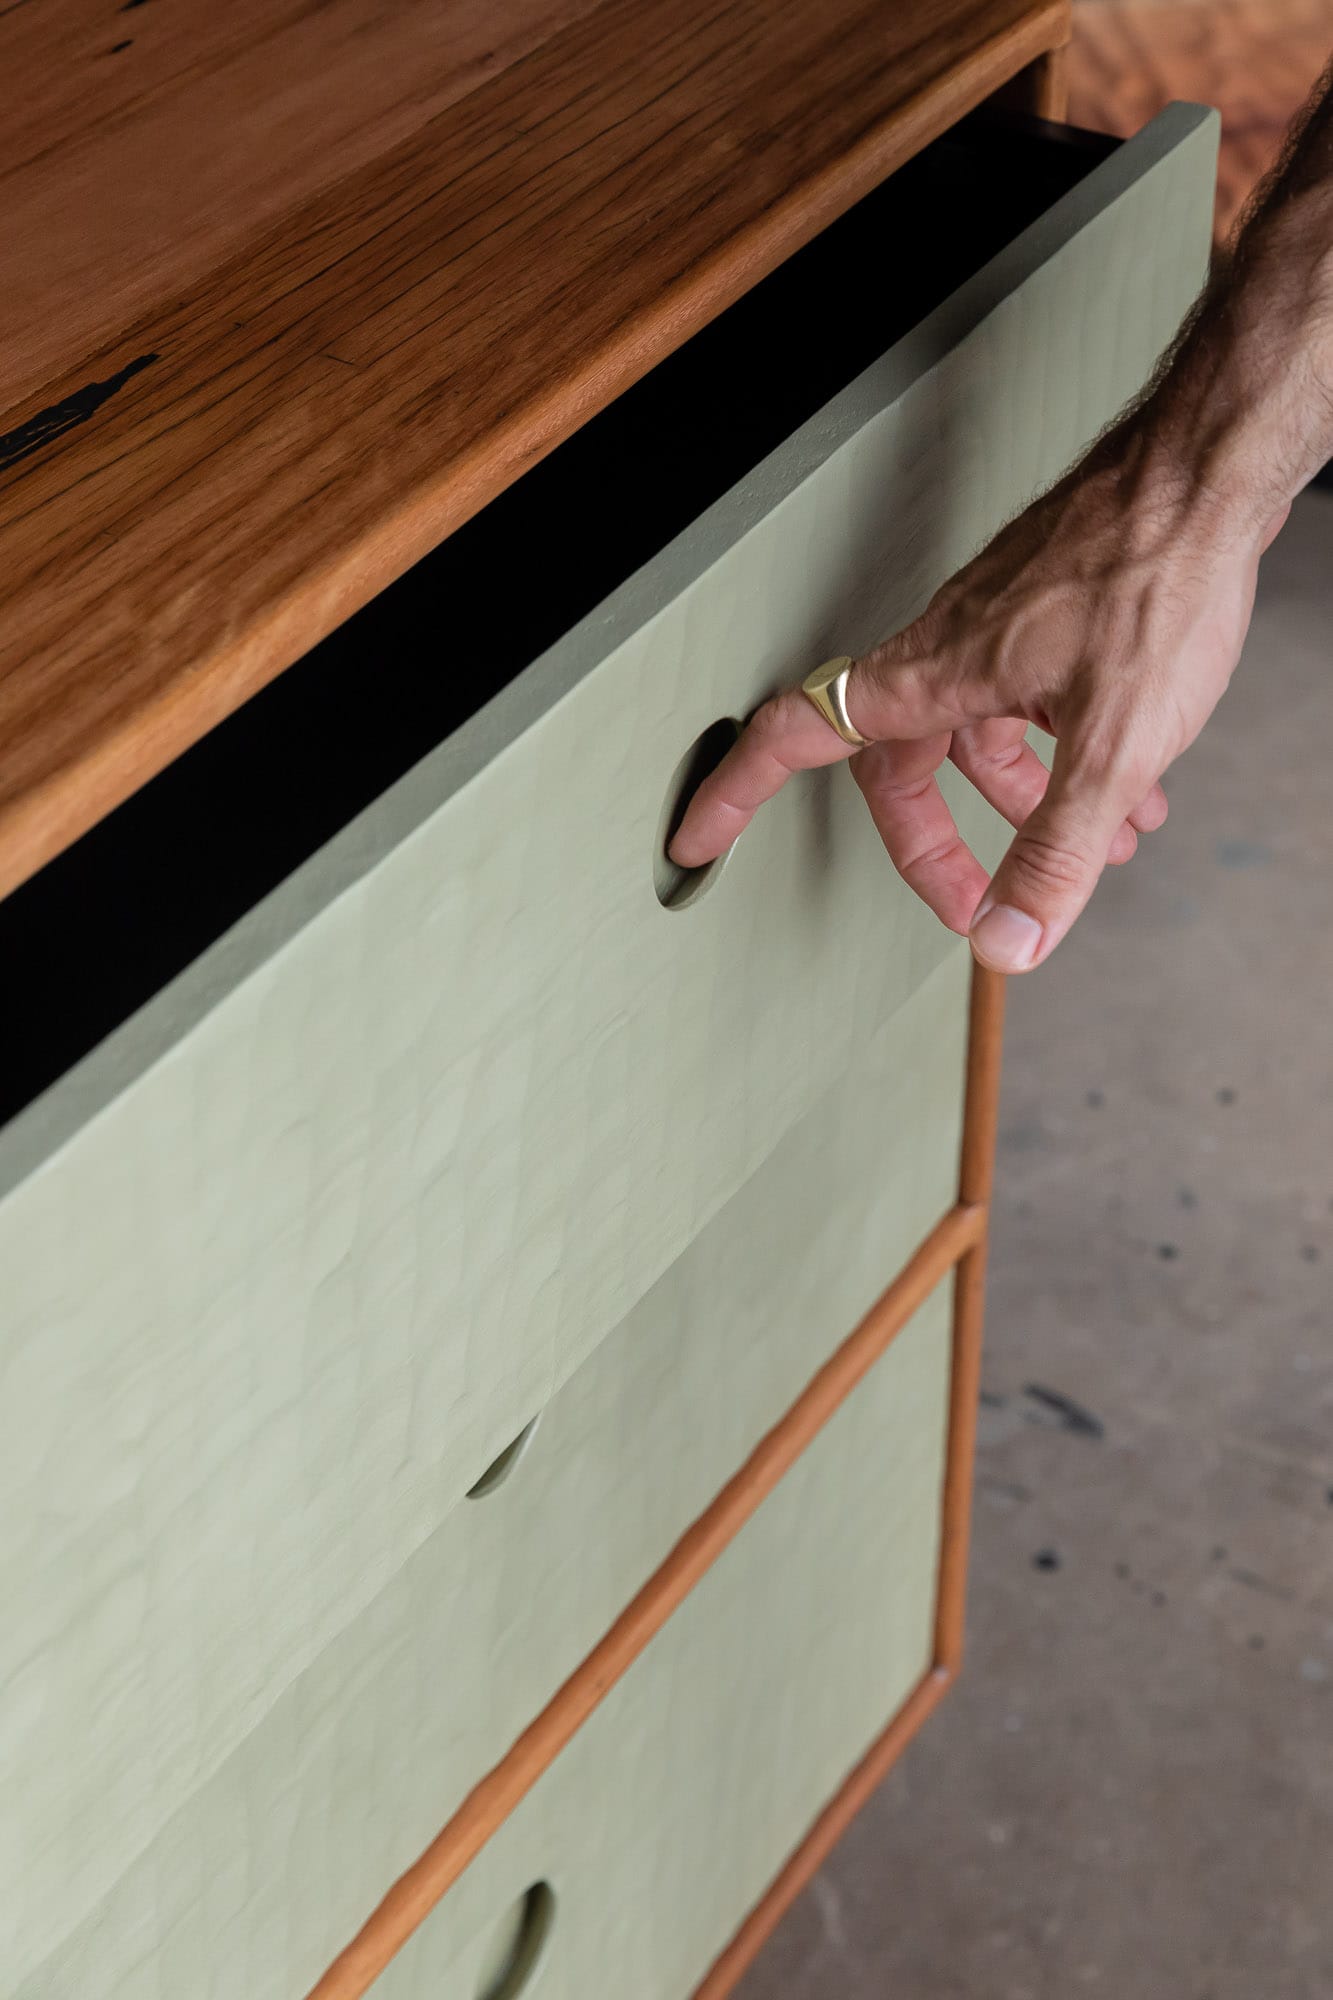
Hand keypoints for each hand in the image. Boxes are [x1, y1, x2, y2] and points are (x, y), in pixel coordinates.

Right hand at [669, 432, 1284, 972]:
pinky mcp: (1049, 611)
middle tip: (976, 901)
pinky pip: (1030, 702)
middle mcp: (949, 647)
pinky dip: (1066, 753)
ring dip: (1023, 802)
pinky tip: (1131, 777)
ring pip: (976, 735)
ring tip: (1091, 847)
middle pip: (899, 765)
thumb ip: (1058, 854)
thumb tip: (1009, 942)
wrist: (1214, 466)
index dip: (736, 794)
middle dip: (937, 845)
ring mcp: (998, 625)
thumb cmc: (1162, 571)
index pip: (798, 736)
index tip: (697, 837)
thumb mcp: (1114, 745)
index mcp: (931, 676)